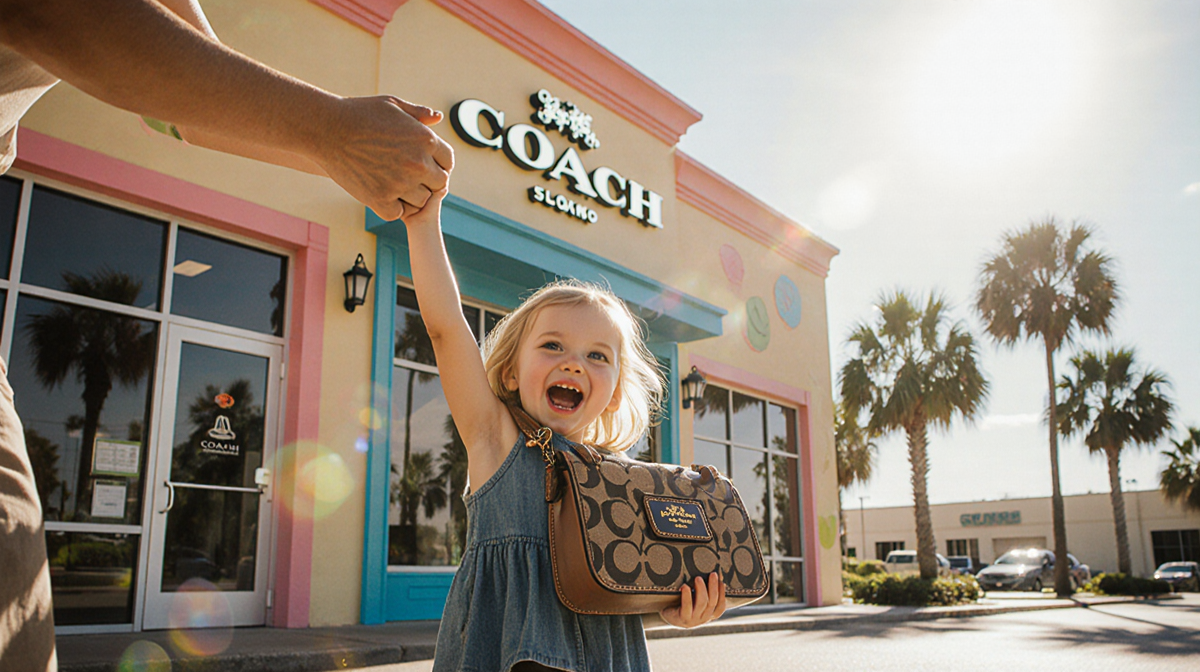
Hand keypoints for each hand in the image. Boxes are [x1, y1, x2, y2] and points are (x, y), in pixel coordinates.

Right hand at [316, 95, 453, 220]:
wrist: (326, 129)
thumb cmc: (359, 112)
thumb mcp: (392, 104)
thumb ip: (418, 113)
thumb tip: (438, 118)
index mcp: (426, 140)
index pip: (448, 161)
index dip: (438, 163)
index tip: (424, 164)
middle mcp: (418, 164)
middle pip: (439, 184)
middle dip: (427, 181)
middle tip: (409, 177)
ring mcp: (400, 184)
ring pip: (421, 202)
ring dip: (411, 196)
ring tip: (394, 185)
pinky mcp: (381, 200)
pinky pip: (399, 213)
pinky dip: (393, 208)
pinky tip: (383, 195)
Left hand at [659, 572, 726, 628]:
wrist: (666, 616)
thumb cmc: (684, 604)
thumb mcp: (696, 600)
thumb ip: (705, 593)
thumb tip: (714, 576)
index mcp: (709, 615)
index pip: (720, 606)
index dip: (722, 593)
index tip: (721, 581)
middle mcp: (703, 619)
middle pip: (712, 602)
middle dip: (713, 587)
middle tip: (713, 574)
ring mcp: (693, 620)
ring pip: (702, 604)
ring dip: (701, 590)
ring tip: (698, 578)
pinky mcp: (683, 618)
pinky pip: (687, 606)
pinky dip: (687, 596)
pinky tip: (685, 587)